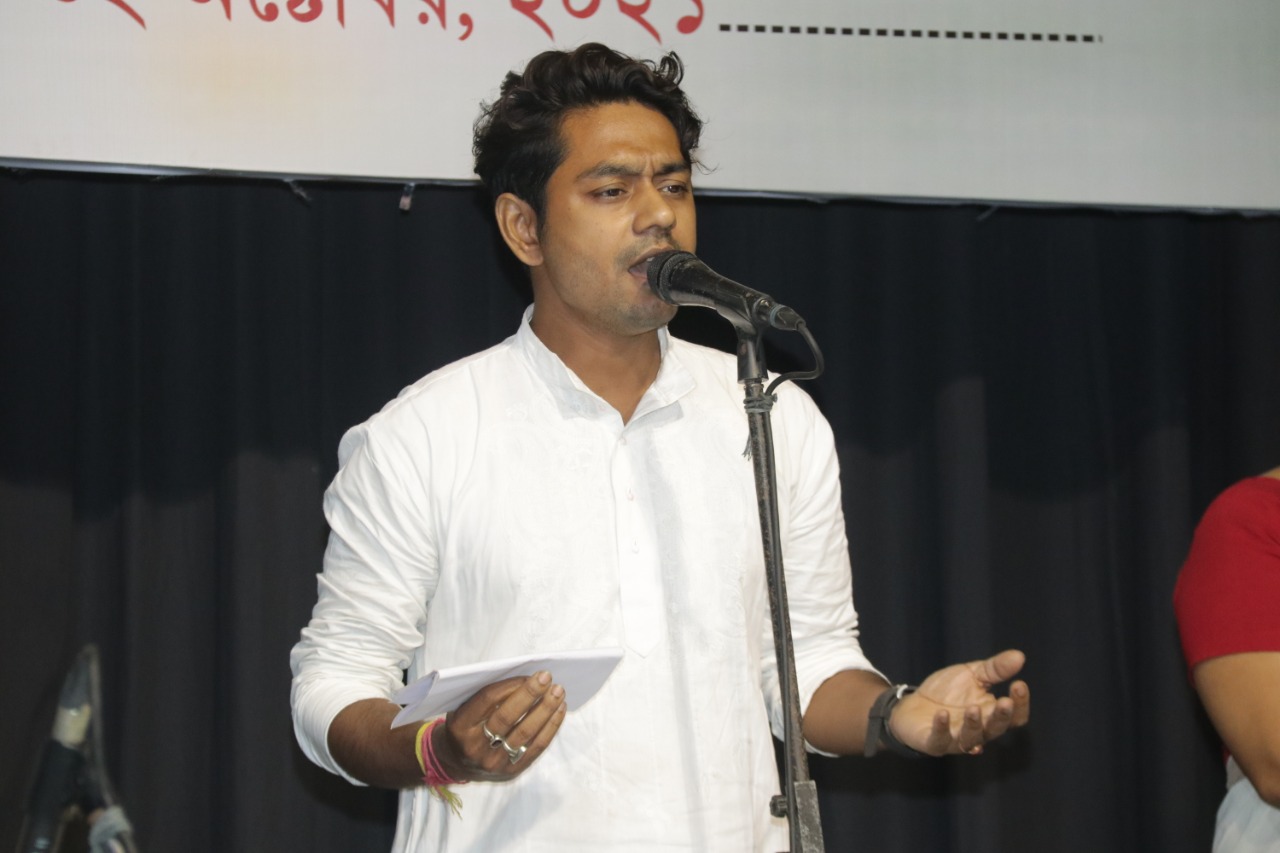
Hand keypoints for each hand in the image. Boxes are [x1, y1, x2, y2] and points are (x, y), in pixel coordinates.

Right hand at [433, 670, 566, 781]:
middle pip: (507, 717)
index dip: (510, 685)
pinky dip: (551, 727)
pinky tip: (559, 710)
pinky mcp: (511, 770)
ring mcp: (494, 761)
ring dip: (545, 710)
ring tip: (559, 692)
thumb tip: (523, 679)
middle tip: (547, 677)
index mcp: (460, 725)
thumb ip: (486, 696)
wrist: (456, 762)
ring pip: (525, 733)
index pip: (488, 700)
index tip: (529, 673)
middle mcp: (476, 746)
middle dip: (529, 695)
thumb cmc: (465, 726)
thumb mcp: (463, 708)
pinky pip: (536, 747)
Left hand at [889, 649, 1029, 755]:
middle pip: (996, 729)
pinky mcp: (933, 743)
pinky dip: (941, 729)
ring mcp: (955, 739)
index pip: (1014, 717)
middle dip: (1001, 717)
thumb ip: (994, 669)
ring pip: (970, 739)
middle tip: (1005, 702)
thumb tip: (1020, 656)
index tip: (1019, 684)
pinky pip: (939, 741)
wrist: (912, 705)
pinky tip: (941, 714)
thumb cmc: (947, 692)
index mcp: (991, 715)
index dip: (1020, 704)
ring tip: (973, 708)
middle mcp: (978, 731)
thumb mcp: (971, 674)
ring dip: (973, 724)